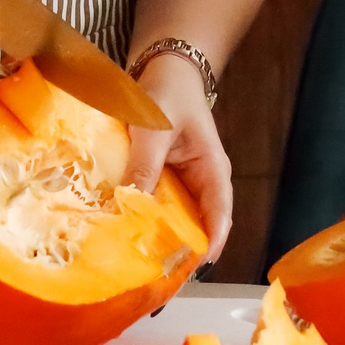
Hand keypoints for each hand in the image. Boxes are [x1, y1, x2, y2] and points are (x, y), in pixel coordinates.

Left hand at [123, 52, 231, 265]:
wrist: (163, 69)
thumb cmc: (168, 94)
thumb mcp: (154, 129)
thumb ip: (144, 164)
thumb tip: (130, 203)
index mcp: (212, 170)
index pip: (219, 213)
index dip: (212, 241)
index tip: (198, 265)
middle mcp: (201, 181)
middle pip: (197, 223)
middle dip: (181, 248)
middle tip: (160, 275)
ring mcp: (181, 181)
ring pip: (175, 217)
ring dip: (160, 236)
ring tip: (141, 262)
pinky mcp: (162, 177)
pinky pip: (156, 204)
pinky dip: (144, 217)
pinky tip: (126, 231)